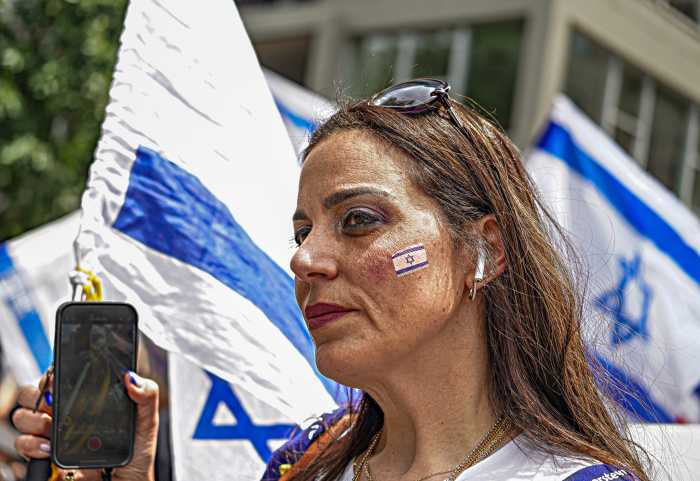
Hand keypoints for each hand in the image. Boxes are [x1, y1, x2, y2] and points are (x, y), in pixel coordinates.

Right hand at [13, 371, 158, 480]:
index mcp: (86, 399)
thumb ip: (146, 394)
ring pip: (23, 416)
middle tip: (53, 404)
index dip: (53, 374)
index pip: (60, 377)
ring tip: (53, 429)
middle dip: (36, 395)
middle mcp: (65, 413)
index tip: (58, 379)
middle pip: (32, 393)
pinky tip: (49, 448)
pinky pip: (24, 444)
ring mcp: (52, 433)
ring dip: (34, 420)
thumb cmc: (136, 453)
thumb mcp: (147, 420)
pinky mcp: (44, 455)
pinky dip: (32, 444)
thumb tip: (131, 377)